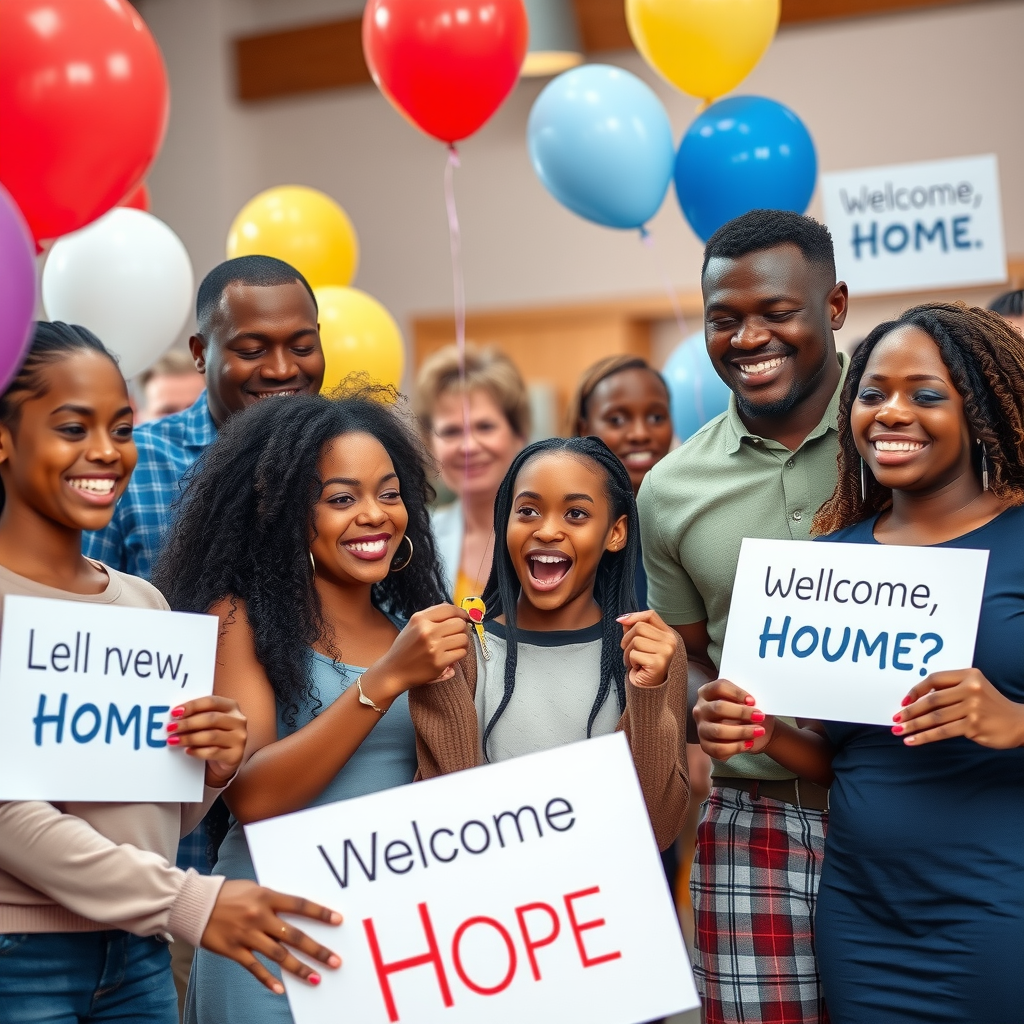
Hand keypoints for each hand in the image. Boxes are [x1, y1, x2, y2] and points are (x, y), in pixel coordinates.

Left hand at [167, 695, 246, 788]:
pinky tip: (187, 751)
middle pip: (211, 718)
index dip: (192, 706)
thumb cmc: (214, 736)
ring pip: (211, 736)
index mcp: (231, 707)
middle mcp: (238, 721)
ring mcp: (239, 738)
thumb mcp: (209, 722)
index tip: (175, 712)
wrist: (226, 759)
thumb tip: (175, 715)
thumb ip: (198, 715)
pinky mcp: (236, 755)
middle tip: (170, 728)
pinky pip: (213, 752)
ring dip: (189, 738)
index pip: (211, 702)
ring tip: (174, 740)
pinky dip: (197, 751)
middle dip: (188, 723)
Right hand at [201, 880, 341, 993]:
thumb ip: (273, 900)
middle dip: (316, 949)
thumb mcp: (254, 889)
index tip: (338, 920)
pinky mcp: (233, 950)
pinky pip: (254, 967)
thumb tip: (293, 911)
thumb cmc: (228, 893)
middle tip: (335, 961)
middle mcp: (259, 916)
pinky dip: (267, 979)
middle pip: (294, 935)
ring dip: (299, 968)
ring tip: (316, 978)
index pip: (300, 905)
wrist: (194, 904)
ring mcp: (247, 935)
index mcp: (267, 896)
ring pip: (278, 955)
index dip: (320, 913)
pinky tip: (280, 989)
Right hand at [360, 604, 470, 703]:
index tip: (466, 617)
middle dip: (462, 629)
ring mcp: (434, 647)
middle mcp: (427, 631)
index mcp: (419, 619)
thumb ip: (432, 616)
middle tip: (457, 635)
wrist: (393, 672)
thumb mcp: (412, 626)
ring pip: (463, 638)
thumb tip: (455, 610)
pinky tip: (451, 655)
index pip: (449, 609)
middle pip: (459, 624)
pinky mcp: (439, 662)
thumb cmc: (404, 649)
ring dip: (462, 642)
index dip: (461, 612)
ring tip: (454, 646)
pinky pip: (461, 653)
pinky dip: (459, 654)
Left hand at [617, 610, 675, 688]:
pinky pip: (634, 654)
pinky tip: (638, 668)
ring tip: (634, 661)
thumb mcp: (639, 643)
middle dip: (627, 639)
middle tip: (630, 652)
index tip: (621, 621)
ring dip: (628, 652)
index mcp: (668, 634)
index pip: (651, 615)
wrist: (648, 688)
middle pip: (639, 627)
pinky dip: (631, 661)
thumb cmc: (643, 664)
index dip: (634, 616)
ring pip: (636, 640)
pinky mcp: (658, 663)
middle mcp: (670, 641)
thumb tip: (622, 619)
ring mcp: (666, 652)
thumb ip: (633, 628)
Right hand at [693, 678, 773, 758]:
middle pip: (718, 708)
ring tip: (759, 731)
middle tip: (759, 716)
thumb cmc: (746, 711)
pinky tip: (749, 744)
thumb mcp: (745, 700)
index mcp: (707, 692)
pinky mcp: (705, 745)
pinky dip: (737, 747)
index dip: (737, 693)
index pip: (719, 687)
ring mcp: (701, 728)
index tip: (753, 701)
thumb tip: (751, 704)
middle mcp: (700, 709)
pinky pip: (719, 749)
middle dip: (742, 712)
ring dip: (742, 731)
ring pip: (719, 731)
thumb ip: (745, 699)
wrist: (748, 730)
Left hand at [894, 669, 1023, 747]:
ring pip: (935, 717)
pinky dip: (924, 737)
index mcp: (969, 675)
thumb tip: (916, 700)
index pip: (934, 679)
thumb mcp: (974, 689)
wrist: (1020, 723)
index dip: (916, 690)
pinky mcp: (973, 726)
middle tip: (896, 719)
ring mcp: (972, 708)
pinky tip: (912, 741)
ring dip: (913, 725)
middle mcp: (970, 689)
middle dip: (910, 711)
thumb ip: (950, 690)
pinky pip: (942, 732)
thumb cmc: (990, 706)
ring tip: (899, 731)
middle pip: (932, 700)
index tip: (902, 701)